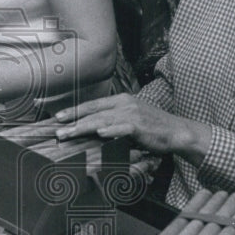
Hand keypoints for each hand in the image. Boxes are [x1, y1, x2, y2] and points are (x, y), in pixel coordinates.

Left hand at [53, 93, 211, 165]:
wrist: (176, 131)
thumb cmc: (152, 128)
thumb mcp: (130, 119)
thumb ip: (112, 122)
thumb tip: (94, 130)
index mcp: (121, 100)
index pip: (93, 104)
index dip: (75, 110)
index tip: (58, 117)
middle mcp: (124, 104)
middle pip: (94, 112)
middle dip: (74, 120)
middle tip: (57, 129)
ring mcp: (132, 114)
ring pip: (103, 120)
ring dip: (84, 127)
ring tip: (69, 134)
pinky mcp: (140, 125)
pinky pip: (122, 128)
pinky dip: (111, 130)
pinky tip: (99, 134)